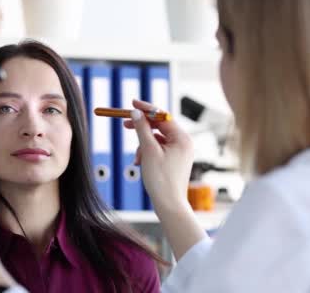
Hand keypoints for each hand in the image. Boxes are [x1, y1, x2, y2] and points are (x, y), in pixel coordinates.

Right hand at [125, 100, 205, 258]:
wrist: (169, 205)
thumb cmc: (161, 180)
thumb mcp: (148, 150)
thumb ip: (142, 129)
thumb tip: (136, 112)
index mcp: (182, 138)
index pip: (163, 116)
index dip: (146, 109)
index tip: (132, 103)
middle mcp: (184, 143)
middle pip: (160, 126)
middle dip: (142, 127)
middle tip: (125, 124)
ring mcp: (180, 152)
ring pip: (157, 138)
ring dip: (143, 144)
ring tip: (137, 157)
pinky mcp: (174, 159)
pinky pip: (158, 148)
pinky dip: (147, 152)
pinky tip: (140, 162)